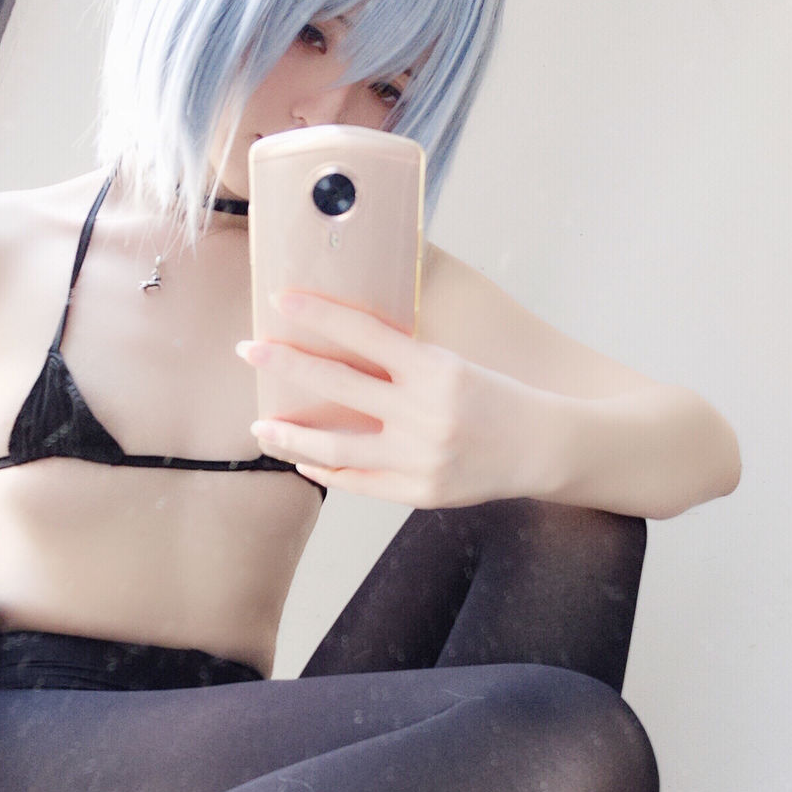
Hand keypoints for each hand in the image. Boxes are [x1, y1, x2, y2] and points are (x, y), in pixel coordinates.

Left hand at [235, 289, 556, 507]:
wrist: (543, 446)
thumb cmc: (493, 396)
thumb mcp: (452, 364)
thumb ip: (401, 358)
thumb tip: (339, 337)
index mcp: (435, 369)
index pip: (364, 333)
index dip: (318, 315)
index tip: (279, 300)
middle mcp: (425, 412)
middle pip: (338, 385)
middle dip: (286, 364)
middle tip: (247, 350)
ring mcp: (420, 457)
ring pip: (336, 445)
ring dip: (290, 434)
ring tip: (260, 427)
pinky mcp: (419, 491)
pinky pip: (357, 482)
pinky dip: (324, 470)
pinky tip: (301, 457)